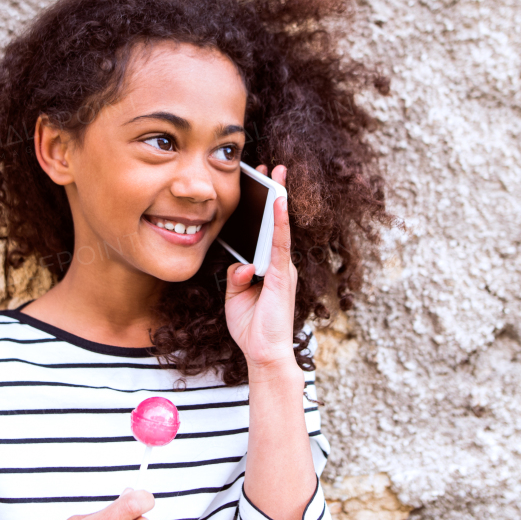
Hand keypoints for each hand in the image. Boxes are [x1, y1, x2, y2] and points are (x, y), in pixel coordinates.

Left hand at [223, 165, 299, 375]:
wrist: (263, 353)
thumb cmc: (252, 328)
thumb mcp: (236, 296)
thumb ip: (237, 276)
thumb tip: (241, 264)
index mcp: (270, 268)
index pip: (268, 231)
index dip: (266, 207)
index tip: (261, 182)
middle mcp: (281, 264)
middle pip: (277, 223)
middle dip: (275, 193)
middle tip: (271, 166)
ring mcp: (284, 268)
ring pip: (281, 227)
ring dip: (279, 199)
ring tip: (277, 174)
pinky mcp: (283, 275)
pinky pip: (281, 243)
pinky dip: (281, 223)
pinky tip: (279, 203)